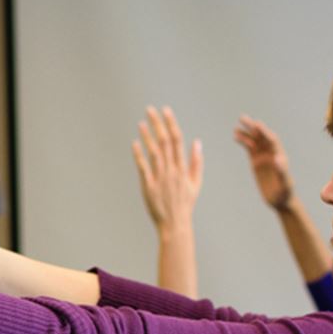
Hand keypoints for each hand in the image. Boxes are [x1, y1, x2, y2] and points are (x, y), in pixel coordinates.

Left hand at [132, 105, 202, 228]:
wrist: (175, 223)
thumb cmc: (185, 204)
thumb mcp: (196, 183)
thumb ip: (196, 162)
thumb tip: (197, 142)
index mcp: (183, 168)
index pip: (177, 139)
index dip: (171, 123)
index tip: (166, 110)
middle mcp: (171, 170)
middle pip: (164, 142)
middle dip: (157, 124)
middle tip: (150, 109)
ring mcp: (160, 178)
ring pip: (153, 152)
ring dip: (147, 136)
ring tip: (141, 123)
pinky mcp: (148, 187)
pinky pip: (143, 168)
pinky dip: (139, 155)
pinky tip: (134, 143)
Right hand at [233, 115, 293, 210]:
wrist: (280, 200)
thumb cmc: (285, 193)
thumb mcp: (285, 183)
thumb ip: (282, 170)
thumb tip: (277, 158)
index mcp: (279, 155)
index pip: (271, 140)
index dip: (264, 132)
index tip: (257, 124)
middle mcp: (271, 153)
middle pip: (261, 137)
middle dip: (253, 127)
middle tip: (242, 118)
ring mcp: (263, 157)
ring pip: (254, 141)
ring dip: (246, 133)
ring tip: (236, 128)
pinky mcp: (256, 162)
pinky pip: (249, 149)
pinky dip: (243, 142)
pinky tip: (236, 136)